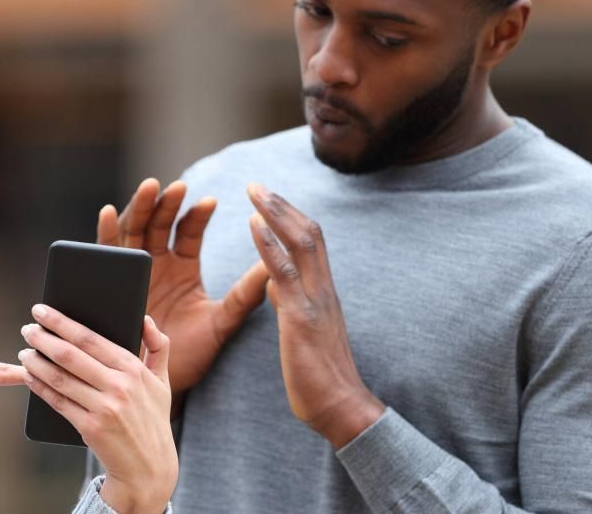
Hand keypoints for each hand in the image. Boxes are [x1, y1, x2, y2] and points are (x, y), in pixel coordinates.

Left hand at [20, 304, 175, 513]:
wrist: (149, 466)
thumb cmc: (152, 419)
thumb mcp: (162, 382)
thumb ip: (158, 347)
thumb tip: (145, 318)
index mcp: (133, 368)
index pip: (90, 338)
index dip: (61, 322)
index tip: (42, 311)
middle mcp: (119, 386)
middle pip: (70, 355)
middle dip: (43, 338)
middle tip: (27, 329)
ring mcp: (104, 408)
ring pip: (60, 378)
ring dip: (36, 362)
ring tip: (24, 352)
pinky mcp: (90, 428)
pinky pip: (58, 401)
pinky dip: (40, 387)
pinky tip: (29, 376)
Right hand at [97, 178, 268, 394]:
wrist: (159, 384)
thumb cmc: (191, 355)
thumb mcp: (222, 322)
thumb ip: (245, 294)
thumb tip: (277, 266)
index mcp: (184, 268)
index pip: (190, 231)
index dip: (197, 214)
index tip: (209, 201)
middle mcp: (157, 264)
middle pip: (159, 223)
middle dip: (166, 203)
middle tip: (176, 186)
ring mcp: (132, 271)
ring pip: (134, 230)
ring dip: (140, 207)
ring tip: (150, 188)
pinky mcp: (110, 283)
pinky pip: (105, 252)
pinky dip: (105, 231)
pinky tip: (108, 213)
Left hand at [246, 183, 384, 447]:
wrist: (339, 408)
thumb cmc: (319, 376)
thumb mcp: (303, 331)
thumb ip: (292, 303)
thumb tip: (276, 284)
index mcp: (322, 292)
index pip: (311, 243)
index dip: (291, 217)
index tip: (269, 197)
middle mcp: (323, 289)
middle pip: (308, 233)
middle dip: (281, 205)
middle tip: (256, 183)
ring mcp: (315, 300)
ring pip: (300, 244)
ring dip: (276, 213)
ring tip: (254, 191)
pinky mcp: (302, 317)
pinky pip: (284, 273)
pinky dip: (268, 244)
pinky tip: (252, 224)